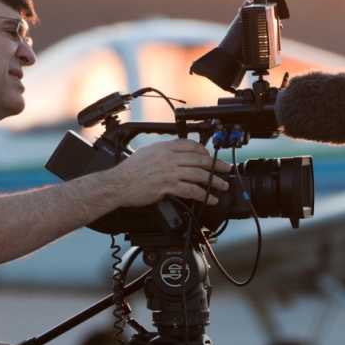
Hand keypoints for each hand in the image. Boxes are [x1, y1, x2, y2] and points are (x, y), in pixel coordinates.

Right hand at [112, 138, 230, 206]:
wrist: (118, 184)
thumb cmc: (129, 171)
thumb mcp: (147, 152)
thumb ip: (162, 151)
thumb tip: (174, 153)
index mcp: (164, 147)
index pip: (190, 145)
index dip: (204, 151)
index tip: (210, 157)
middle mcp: (169, 158)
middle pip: (199, 160)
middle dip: (215, 165)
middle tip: (225, 169)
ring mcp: (169, 172)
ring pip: (198, 175)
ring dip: (214, 181)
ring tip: (222, 185)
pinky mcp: (168, 186)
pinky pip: (191, 190)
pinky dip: (203, 195)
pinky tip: (210, 199)